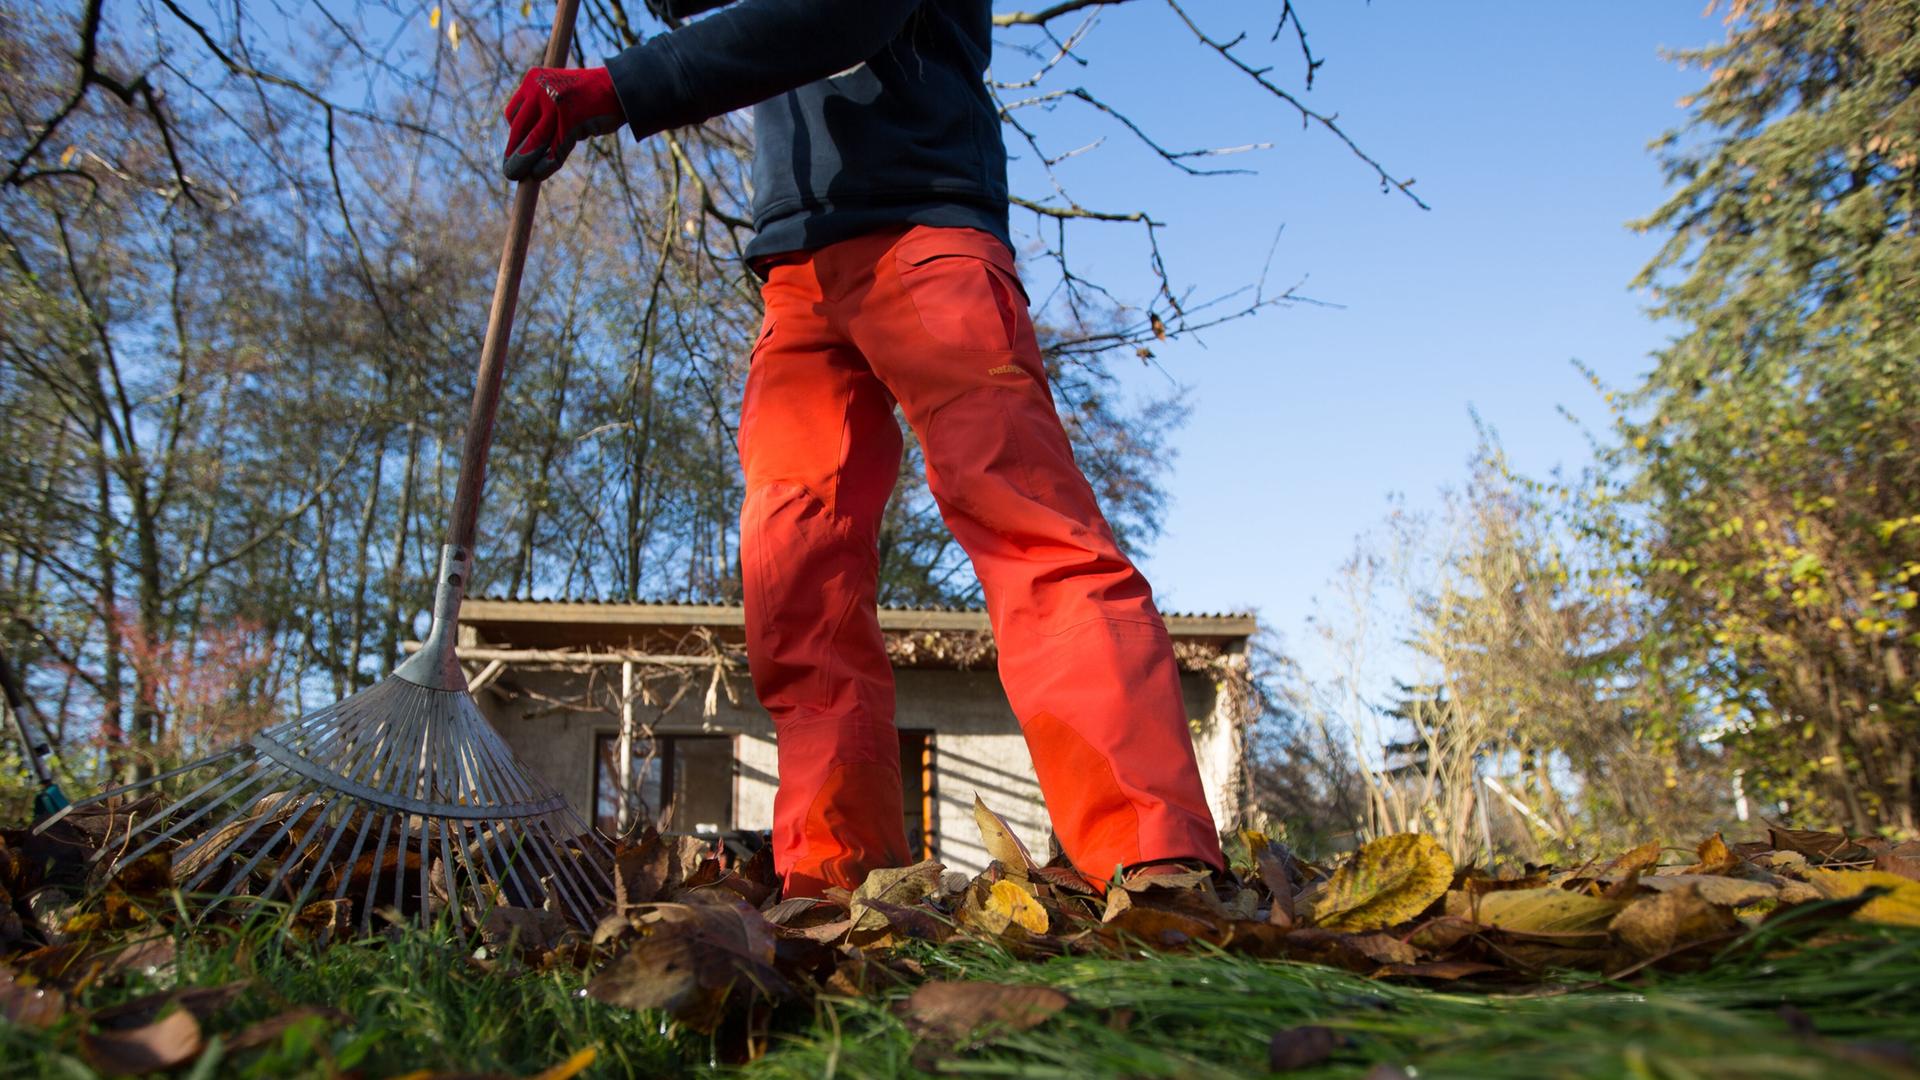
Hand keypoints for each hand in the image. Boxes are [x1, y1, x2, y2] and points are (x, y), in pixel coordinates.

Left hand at [501, 66, 624, 181]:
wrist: (618, 88)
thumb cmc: (588, 96)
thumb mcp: (558, 96)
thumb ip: (542, 112)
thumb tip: (523, 145)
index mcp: (533, 80)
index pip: (513, 114)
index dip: (514, 135)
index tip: (516, 148)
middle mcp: (540, 91)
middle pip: (520, 130)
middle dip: (514, 153)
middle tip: (509, 171)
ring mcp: (554, 107)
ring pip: (534, 142)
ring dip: (524, 163)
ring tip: (517, 176)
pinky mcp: (570, 123)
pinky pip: (553, 150)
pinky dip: (545, 166)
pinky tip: (539, 174)